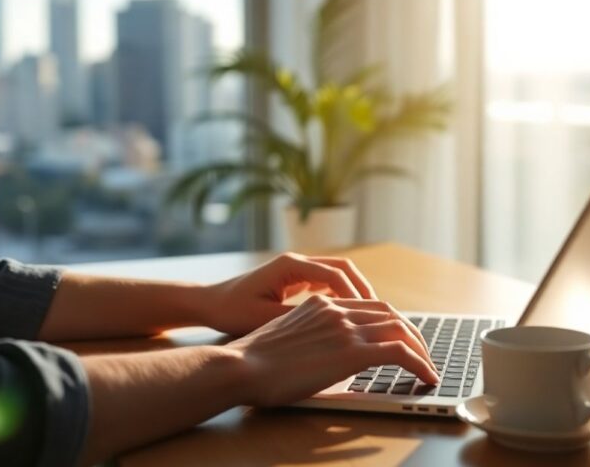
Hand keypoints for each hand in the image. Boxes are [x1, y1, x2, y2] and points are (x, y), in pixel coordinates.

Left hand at [203, 252, 377, 335]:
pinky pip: (326, 282)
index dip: (356, 296)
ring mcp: (296, 268)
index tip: (370, 316)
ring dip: (355, 293)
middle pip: (343, 268)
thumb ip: (298, 319)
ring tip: (370, 317)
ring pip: (337, 274)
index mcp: (290, 265)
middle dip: (363, 290)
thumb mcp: (265, 319)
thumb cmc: (231, 311)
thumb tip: (331, 328)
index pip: (335, 275)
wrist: (209, 303)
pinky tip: (350, 317)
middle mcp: (296, 261)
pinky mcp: (294, 279)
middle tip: (380, 315)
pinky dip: (341, 296)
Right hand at [227, 294, 439, 406]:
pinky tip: (427, 376)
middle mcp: (335, 309)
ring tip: (428, 367)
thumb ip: (307, 337)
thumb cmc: (252, 362)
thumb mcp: (284, 337)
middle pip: (389, 313)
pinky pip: (399, 351)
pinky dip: (419, 363)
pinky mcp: (352, 350)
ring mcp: (345, 327)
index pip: (367, 306)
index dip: (389, 321)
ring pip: (400, 329)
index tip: (398, 337)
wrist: (240, 366)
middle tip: (422, 352)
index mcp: (319, 304)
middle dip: (411, 333)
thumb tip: (318, 354)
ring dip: (420, 348)